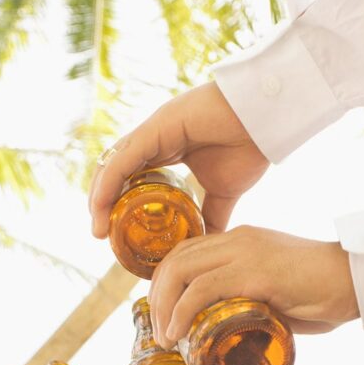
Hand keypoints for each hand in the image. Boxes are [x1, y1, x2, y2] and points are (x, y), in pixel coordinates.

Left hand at [88, 83, 268, 236]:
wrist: (265, 121)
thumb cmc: (248, 147)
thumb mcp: (225, 192)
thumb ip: (212, 215)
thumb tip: (208, 243)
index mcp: (166, 150)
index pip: (129, 177)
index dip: (117, 202)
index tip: (113, 233)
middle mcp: (153, 139)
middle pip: (115, 172)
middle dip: (103, 203)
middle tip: (100, 234)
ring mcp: (153, 132)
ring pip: (113, 165)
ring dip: (100, 196)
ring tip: (98, 227)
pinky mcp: (156, 128)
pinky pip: (124, 158)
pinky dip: (109, 182)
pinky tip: (102, 205)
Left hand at [148, 226, 357, 346]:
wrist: (359, 278)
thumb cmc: (328, 291)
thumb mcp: (281, 293)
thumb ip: (257, 304)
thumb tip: (239, 331)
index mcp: (242, 240)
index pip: (188, 251)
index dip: (167, 282)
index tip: (163, 313)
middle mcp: (238, 239)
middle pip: (176, 259)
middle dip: (157, 296)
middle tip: (160, 330)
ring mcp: (244, 252)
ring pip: (180, 271)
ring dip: (163, 308)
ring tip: (165, 338)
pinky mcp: (254, 272)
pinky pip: (202, 289)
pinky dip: (181, 313)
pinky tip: (177, 334)